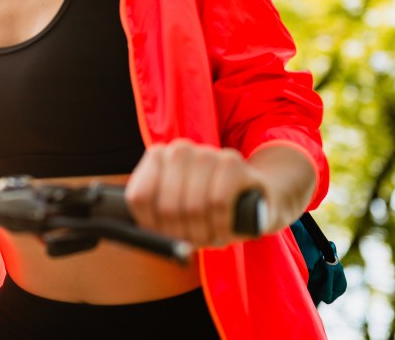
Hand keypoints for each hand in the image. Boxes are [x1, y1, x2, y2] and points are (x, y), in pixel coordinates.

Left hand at [124, 139, 275, 248]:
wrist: (254, 198)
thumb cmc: (207, 211)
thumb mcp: (177, 216)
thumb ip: (156, 223)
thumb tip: (141, 242)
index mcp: (157, 158)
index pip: (140, 197)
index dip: (150, 225)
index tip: (163, 237)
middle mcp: (179, 150)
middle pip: (167, 206)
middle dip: (180, 234)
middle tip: (190, 243)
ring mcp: (206, 153)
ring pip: (194, 206)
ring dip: (202, 233)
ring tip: (209, 238)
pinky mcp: (232, 162)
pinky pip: (218, 203)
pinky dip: (220, 225)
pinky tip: (223, 231)